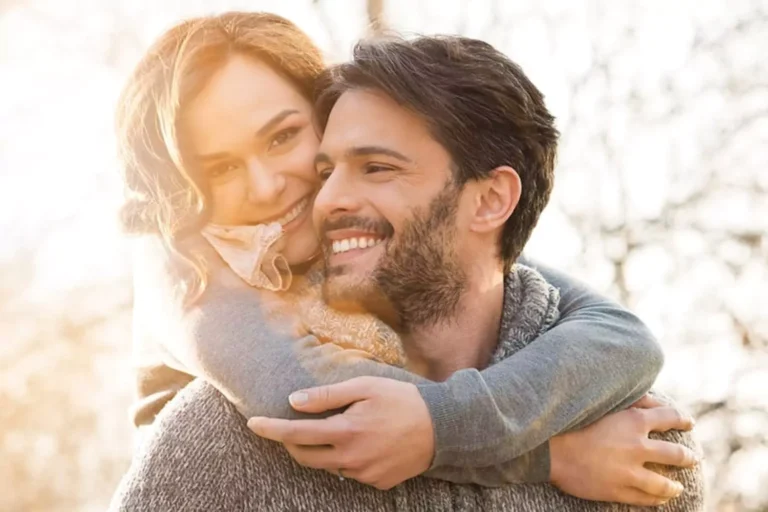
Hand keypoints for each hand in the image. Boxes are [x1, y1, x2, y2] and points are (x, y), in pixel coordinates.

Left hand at [247, 376, 434, 489]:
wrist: (442, 427)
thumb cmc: (402, 400)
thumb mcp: (365, 387)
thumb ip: (327, 396)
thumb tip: (294, 401)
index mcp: (345, 432)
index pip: (296, 434)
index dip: (271, 429)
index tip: (253, 424)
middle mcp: (350, 459)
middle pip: (304, 456)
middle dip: (290, 442)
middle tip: (289, 426)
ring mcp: (363, 475)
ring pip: (328, 465)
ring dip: (322, 449)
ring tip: (338, 428)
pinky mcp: (376, 483)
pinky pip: (350, 472)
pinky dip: (346, 458)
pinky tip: (364, 442)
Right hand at [550, 394, 697, 506]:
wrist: (551, 450)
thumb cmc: (573, 421)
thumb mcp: (604, 403)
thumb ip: (631, 400)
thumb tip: (655, 402)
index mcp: (634, 421)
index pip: (669, 417)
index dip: (681, 419)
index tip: (688, 422)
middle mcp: (637, 447)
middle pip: (675, 454)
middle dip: (687, 457)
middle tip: (693, 458)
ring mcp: (629, 471)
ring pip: (664, 483)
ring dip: (674, 486)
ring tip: (677, 487)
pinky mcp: (618, 490)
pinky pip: (645, 499)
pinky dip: (655, 499)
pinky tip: (659, 500)